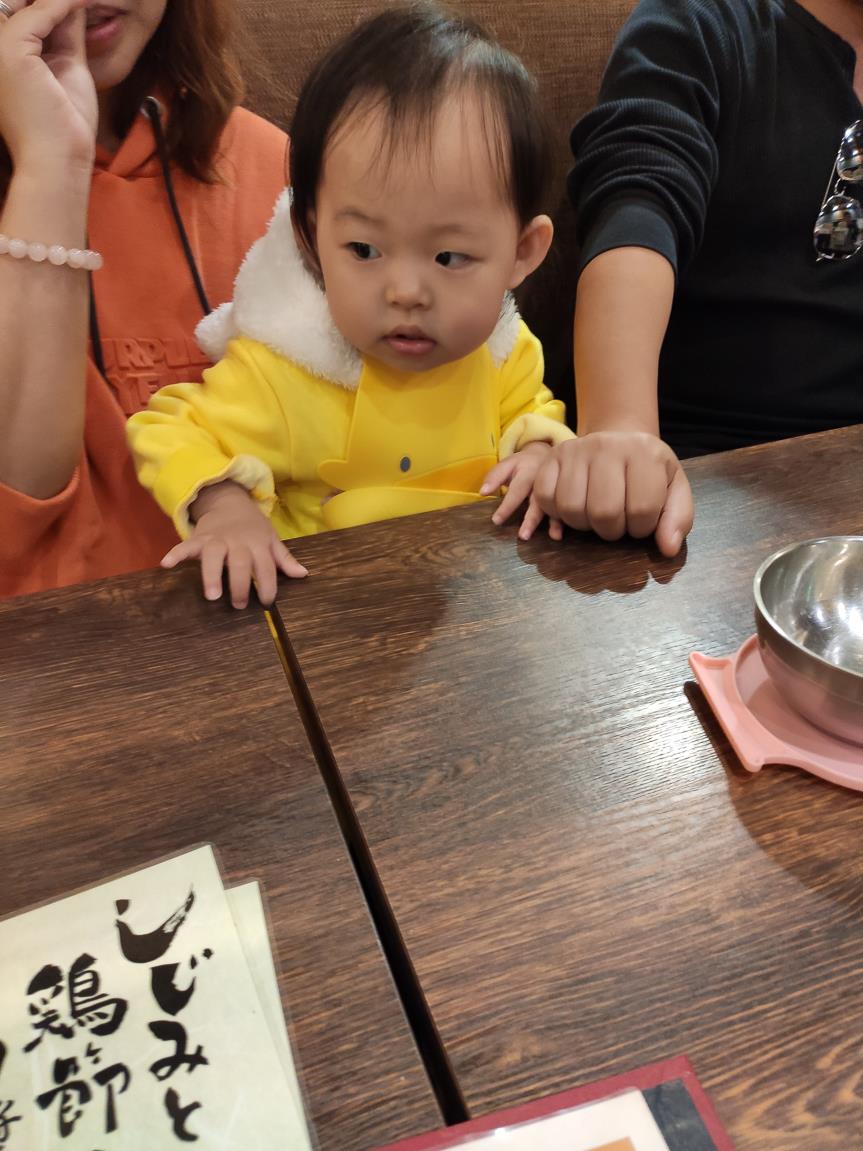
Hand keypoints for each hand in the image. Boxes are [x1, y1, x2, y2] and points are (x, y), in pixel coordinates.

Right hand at [0, 0, 96, 171]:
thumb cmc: (64, 124)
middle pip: (16, 4)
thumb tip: (73, 1)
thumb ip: (65, 30)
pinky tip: (82, 2)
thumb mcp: (67, 65)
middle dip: (47, 0)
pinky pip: (39, 13)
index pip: (18, 10)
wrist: (59, 159)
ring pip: (25, 3)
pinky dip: (63, 5)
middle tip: (76, 0)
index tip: (72, 2)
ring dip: (56, 0)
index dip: (45, 5)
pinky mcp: (10, 49)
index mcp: (2, 54)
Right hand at [161, 481, 307, 608]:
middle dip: (240, 584)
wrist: (229, 501)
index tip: (267, 602)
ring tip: (212, 595)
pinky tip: (167, 564)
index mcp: (258, 543)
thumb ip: (284, 558)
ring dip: (212, 574)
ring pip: (214, 555)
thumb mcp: (270, 539)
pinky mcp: (199, 538)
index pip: (266, 566)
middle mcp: (237, 541)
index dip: (268, 584)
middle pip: (239, 562)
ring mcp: (217, 539)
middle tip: (239, 604)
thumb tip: (303, 574)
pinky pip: (186, 545)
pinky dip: (176, 553)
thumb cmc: (252, 527)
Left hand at [481, 442, 563, 541]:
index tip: (496, 521)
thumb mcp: (506, 465)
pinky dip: (562, 522)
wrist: (546, 453)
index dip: (507, 507)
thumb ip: (494, 477)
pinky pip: (563, 508)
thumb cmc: (522, 464)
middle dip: (532, 519)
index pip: (516, 491)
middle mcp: (543, 481)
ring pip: (554, 505)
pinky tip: (559, 534)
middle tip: (523, 536)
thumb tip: (482, 492)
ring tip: (553, 536)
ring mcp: (555, 489)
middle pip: (538, 500)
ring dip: (554, 522)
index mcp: (528, 473)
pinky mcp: (561, 495)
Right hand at [532, 431, 692, 556]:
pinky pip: (545, 497)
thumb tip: (667, 549)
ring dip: (584, 525)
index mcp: (646, 453)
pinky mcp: (553, 456)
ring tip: (596, 516)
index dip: (642, 528)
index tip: (642, 521)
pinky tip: (575, 507)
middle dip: (612, 531)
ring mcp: (577, 449)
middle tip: (617, 523)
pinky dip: (557, 513)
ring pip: (571, 508)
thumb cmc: (648, 473)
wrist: (620, 443)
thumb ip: (677, 520)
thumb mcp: (673, 490)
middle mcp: (608, 445)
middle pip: (603, 512)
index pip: (642, 509)